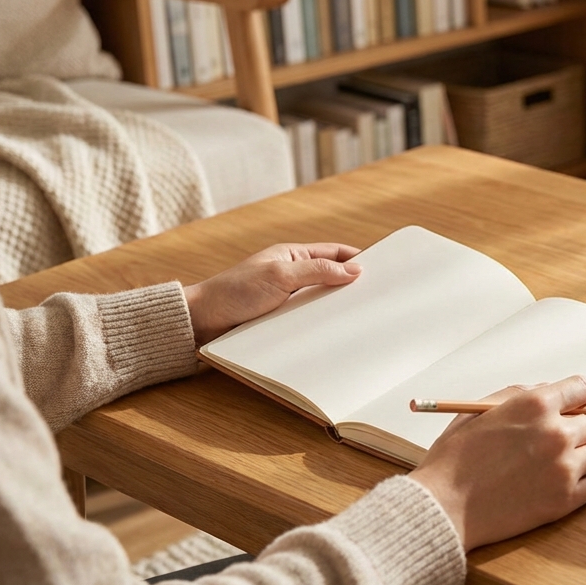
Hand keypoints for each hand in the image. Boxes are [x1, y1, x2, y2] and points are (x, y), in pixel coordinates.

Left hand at [183, 243, 361, 345]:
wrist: (202, 322)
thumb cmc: (235, 292)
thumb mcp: (281, 275)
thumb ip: (318, 271)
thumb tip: (355, 269)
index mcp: (293, 255)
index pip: (335, 252)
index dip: (358, 258)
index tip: (383, 268)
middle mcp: (293, 275)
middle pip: (332, 277)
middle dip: (352, 285)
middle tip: (378, 296)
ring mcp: (288, 298)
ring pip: (322, 301)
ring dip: (337, 308)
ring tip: (362, 317)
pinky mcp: (282, 319)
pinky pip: (309, 319)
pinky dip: (323, 323)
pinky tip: (336, 332)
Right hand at [409, 376, 585, 550]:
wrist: (444, 507)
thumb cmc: (455, 458)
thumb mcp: (479, 411)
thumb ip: (518, 395)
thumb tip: (549, 391)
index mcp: (535, 405)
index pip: (582, 389)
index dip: (577, 397)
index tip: (574, 406)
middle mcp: (556, 433)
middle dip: (573, 430)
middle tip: (551, 443)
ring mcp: (564, 468)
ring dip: (582, 456)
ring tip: (554, 465)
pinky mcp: (566, 499)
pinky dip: (583, 483)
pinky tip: (558, 483)